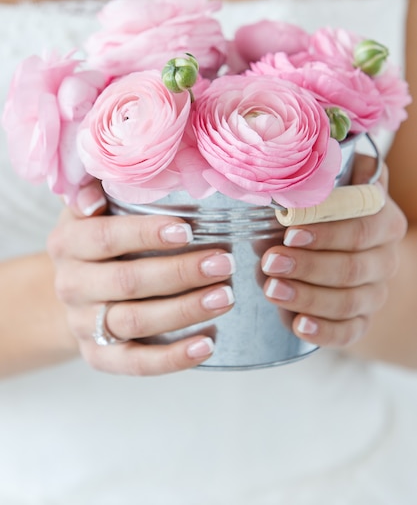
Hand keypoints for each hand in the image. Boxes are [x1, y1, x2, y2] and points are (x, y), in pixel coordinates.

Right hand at [47, 184, 234, 375]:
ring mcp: (84, 324)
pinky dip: (173, 358)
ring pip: (136, 322)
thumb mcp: (91, 210)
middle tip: (224, 263)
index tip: (188, 230)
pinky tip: (208, 344)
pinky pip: (136, 363)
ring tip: (226, 297)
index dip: (146, 234)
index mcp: (67, 243)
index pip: (105, 238)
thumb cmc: (98, 240)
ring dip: (185, 311)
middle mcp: (71, 285)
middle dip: (180, 273)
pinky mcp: (99, 357)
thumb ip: (96, 189)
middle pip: (127, 282)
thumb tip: (98, 189)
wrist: (75, 291)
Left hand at [261, 155, 407, 347]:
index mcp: (382, 221)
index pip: (362, 227)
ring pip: (349, 301)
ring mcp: (374, 293)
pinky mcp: (361, 322)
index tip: (289, 229)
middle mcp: (384, 258)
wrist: (352, 260)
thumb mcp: (334, 192)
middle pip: (352, 266)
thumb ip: (332, 173)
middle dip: (308, 265)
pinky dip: (324, 331)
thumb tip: (325, 136)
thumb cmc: (330, 218)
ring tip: (272, 290)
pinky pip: (349, 332)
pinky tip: (298, 324)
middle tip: (269, 261)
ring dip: (308, 296)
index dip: (327, 230)